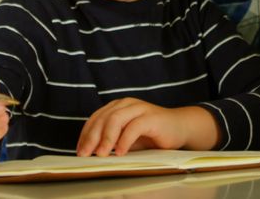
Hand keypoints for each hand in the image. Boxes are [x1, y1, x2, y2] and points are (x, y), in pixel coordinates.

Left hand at [77, 98, 217, 156]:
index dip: (86, 134)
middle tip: (86, 154)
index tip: (80, 150)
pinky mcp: (152, 117)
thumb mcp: (126, 137)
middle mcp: (127, 104)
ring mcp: (140, 108)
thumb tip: (91, 151)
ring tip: (102, 154)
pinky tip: (121, 152)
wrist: (179, 128)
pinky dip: (125, 140)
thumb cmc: (151, 134)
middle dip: (92, 137)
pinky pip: (134, 126)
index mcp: (118, 107)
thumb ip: (111, 140)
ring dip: (106, 138)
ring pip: (116, 119)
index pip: (96, 118)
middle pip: (103, 118)